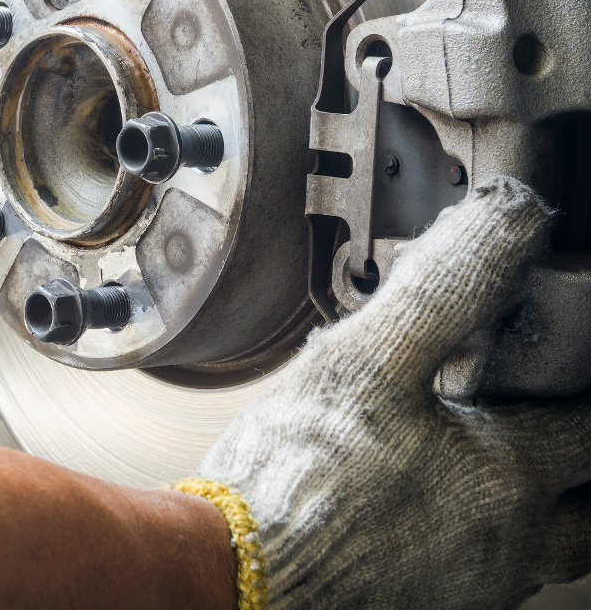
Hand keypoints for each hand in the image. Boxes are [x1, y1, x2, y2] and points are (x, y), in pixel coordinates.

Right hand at [193, 177, 589, 608]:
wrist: (234, 576)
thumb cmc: (295, 482)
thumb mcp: (366, 361)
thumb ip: (447, 289)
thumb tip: (510, 218)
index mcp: (507, 476)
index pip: (589, 431)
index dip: (582, 392)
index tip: (567, 372)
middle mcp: (504, 544)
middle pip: (586, 516)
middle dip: (578, 470)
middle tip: (548, 429)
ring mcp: (464, 585)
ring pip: (538, 554)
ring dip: (536, 513)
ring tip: (491, 471)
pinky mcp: (418, 605)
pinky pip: (475, 576)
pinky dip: (472, 542)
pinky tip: (424, 513)